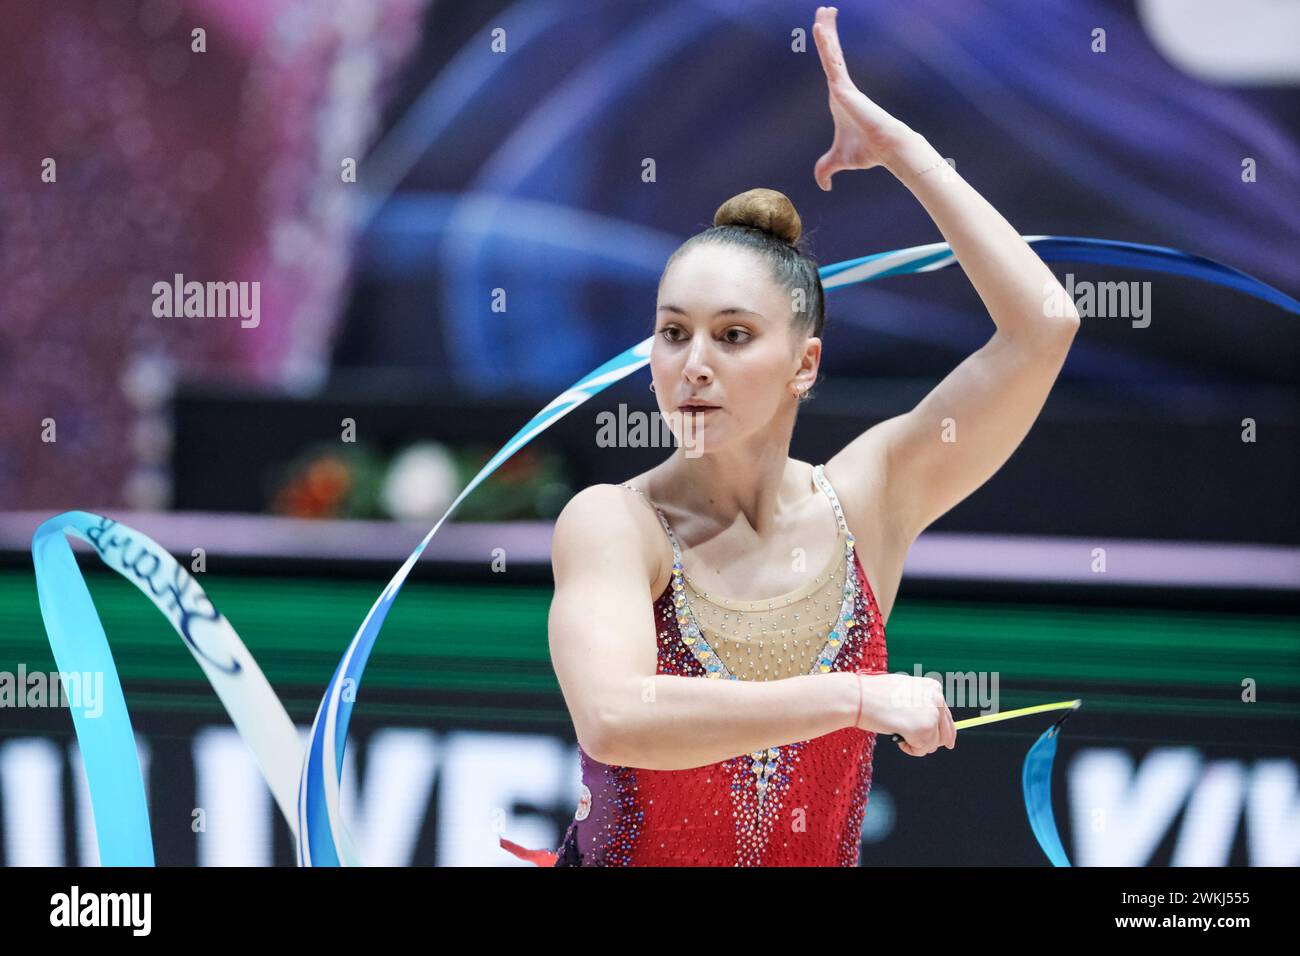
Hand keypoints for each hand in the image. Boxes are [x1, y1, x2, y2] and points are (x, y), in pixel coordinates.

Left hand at [812, 6, 914, 189]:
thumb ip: (826, 170)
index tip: (822, 30)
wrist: (886, 150)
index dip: (826, 48)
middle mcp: (842, 87)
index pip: (830, 67)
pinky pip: (832, 61)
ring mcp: (844, 86)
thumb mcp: (837, 161)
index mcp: (840, 97)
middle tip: (824, 11)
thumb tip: (823, 185)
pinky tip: (819, 27)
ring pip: (831, 53)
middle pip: (830, 54)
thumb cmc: (867, 153)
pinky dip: (825, 45)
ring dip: (826, 32)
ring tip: (823, 10)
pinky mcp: (844, 88)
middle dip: (827, 32)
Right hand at [857, 672, 955, 755]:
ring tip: (898, 730)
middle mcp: (937, 699)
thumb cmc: (874, 694)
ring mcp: (932, 714)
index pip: (946, 716)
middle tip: (914, 742)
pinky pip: (921, 750)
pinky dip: (908, 748)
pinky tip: (897, 734)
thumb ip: (919, 704)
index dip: (946, 732)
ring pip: (932, 744)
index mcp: (933, 688)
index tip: (948, 744)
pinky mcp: (924, 730)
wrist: (859, 697)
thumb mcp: (903, 692)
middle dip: (930, 741)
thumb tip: (929, 723)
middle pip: (945, 733)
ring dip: (916, 743)